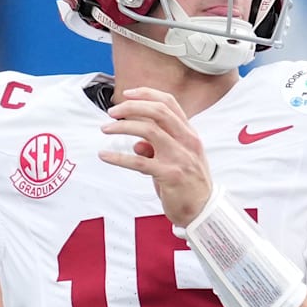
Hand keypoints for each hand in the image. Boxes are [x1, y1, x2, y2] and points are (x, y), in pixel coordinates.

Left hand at [98, 87, 212, 225]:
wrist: (202, 211)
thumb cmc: (188, 184)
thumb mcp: (176, 160)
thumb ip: (158, 148)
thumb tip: (137, 144)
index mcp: (189, 133)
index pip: (169, 103)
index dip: (146, 94)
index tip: (126, 94)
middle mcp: (187, 141)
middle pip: (158, 111)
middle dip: (131, 107)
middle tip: (112, 112)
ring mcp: (180, 157)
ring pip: (148, 131)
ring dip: (123, 127)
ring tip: (105, 129)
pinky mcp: (170, 175)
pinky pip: (139, 162)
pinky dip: (118, 157)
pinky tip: (104, 156)